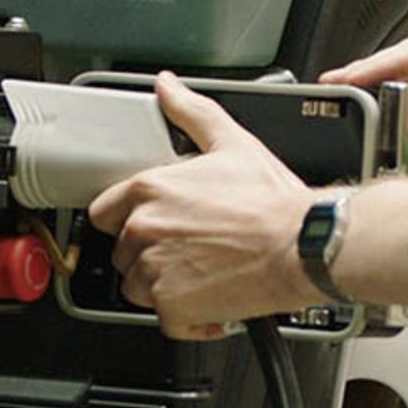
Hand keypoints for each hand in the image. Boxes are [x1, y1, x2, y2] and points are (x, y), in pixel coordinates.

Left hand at [88, 73, 321, 339]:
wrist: (303, 245)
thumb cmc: (272, 202)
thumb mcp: (231, 143)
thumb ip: (191, 113)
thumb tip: (168, 87)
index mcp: (149, 189)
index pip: (105, 213)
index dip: (127, 221)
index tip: (153, 227)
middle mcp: (143, 229)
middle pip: (122, 253)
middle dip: (150, 255)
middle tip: (190, 250)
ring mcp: (154, 269)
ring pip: (137, 288)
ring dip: (165, 286)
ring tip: (203, 273)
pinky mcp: (171, 305)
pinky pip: (166, 319)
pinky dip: (188, 318)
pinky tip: (212, 300)